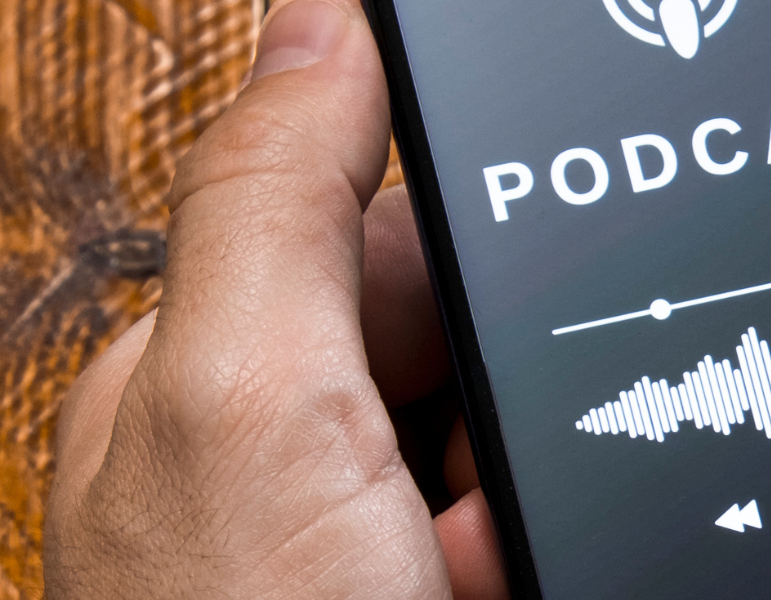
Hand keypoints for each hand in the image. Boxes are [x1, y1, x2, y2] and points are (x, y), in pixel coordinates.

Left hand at [44, 1, 504, 597]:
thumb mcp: (252, 404)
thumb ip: (279, 201)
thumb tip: (320, 15)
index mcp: (198, 375)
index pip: (364, 235)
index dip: (451, 276)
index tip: (480, 341)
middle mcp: (272, 459)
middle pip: (458, 352)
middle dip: (497, 417)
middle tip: (453, 507)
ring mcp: (351, 548)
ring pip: (510, 459)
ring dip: (522, 502)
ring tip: (463, 573)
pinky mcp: (427, 599)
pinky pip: (531, 540)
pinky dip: (535, 558)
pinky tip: (494, 590)